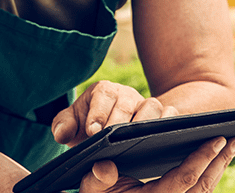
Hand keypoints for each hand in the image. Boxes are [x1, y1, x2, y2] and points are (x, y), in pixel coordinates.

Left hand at [51, 80, 178, 146]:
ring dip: (144, 123)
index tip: (93, 131)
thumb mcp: (71, 126)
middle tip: (109, 140)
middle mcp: (127, 95)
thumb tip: (63, 134)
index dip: (98, 113)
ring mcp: (146, 105)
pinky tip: (160, 141)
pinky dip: (168, 124)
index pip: (103, 95)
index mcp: (104, 91)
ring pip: (153, 106)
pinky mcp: (162, 117)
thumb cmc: (87, 127)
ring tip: (134, 142)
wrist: (108, 132)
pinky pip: (171, 115)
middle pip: (128, 102)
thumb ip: (63, 126)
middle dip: (118, 121)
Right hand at [79, 136, 234, 192]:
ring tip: (232, 144)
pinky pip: (199, 191)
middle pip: (203, 186)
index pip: (185, 180)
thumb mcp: (92, 188)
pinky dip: (210, 173)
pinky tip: (217, 158)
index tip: (218, 139)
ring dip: (220, 167)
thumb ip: (97, 180)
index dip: (203, 159)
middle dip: (220, 161)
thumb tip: (106, 167)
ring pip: (205, 190)